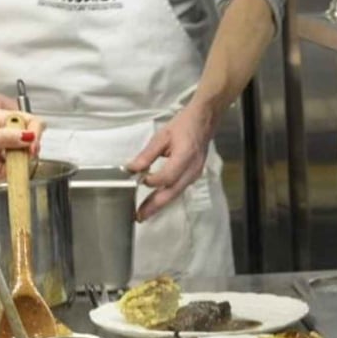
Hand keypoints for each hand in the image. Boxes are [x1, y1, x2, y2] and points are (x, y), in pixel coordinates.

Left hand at [0, 109, 45, 183]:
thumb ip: (4, 137)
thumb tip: (28, 135)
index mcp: (2, 119)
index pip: (32, 121)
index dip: (36, 133)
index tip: (31, 147)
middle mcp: (8, 133)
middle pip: (30, 144)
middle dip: (18, 157)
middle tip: (8, 164)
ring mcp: (7, 150)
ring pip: (21, 162)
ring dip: (3, 169)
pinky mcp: (4, 165)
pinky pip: (11, 173)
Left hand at [128, 102, 215, 220]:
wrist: (204, 122)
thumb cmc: (185, 125)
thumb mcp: (162, 136)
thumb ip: (147, 154)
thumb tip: (132, 168)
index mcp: (185, 156)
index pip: (168, 177)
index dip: (152, 181)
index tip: (139, 179)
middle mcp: (192, 169)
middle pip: (172, 192)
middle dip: (154, 206)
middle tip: (139, 216)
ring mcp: (194, 174)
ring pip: (175, 194)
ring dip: (159, 204)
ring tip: (144, 213)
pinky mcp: (192, 175)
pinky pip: (178, 190)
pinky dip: (166, 197)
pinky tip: (155, 201)